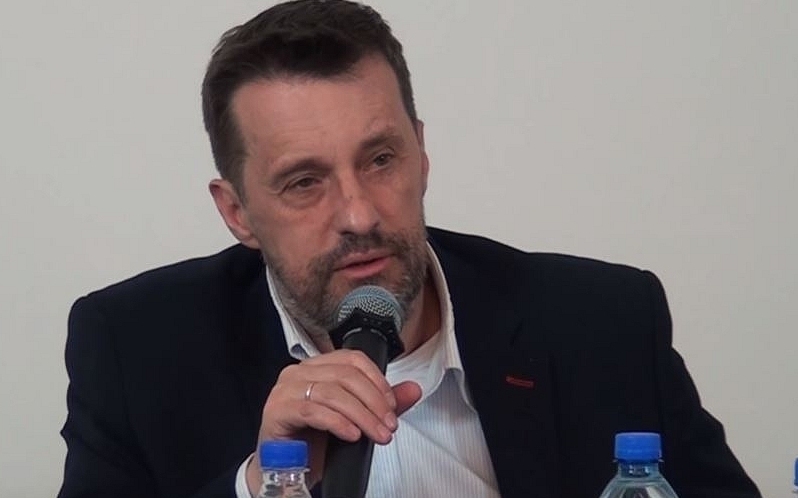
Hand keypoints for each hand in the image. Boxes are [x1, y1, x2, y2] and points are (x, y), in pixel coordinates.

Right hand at [245, 350, 420, 493]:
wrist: (285, 469)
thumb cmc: (314, 440)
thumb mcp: (353, 419)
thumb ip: (380, 403)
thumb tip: (414, 389)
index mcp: (317, 367)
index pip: (352, 359)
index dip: (377, 379)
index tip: (392, 405)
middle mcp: (299, 372)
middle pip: (345, 375)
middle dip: (374, 401)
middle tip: (389, 425)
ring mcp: (285, 390)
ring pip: (332, 392)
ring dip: (361, 415)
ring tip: (377, 434)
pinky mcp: (277, 410)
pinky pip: (313, 411)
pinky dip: (338, 423)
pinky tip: (352, 435)